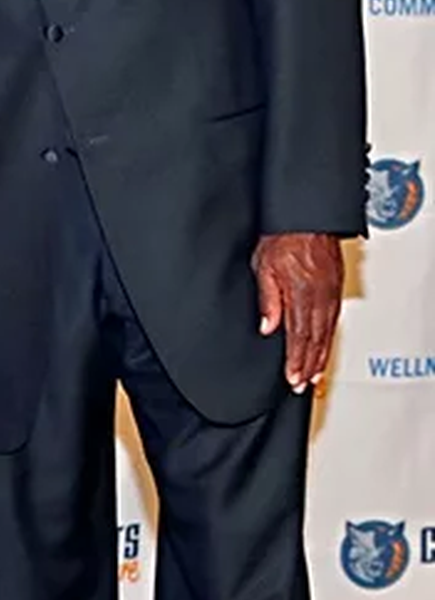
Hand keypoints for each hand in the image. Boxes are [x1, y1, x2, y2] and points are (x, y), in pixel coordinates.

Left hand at [252, 232, 343, 392]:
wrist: (306, 215)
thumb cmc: (282, 235)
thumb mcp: (264, 266)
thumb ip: (268, 299)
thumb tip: (267, 328)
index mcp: (301, 292)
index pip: (298, 335)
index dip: (296, 360)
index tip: (293, 377)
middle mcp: (320, 294)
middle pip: (315, 338)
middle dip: (309, 365)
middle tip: (303, 384)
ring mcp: (330, 290)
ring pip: (327, 331)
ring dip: (321, 356)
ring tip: (315, 374)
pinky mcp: (336, 285)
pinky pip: (334, 318)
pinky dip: (329, 337)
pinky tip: (325, 346)